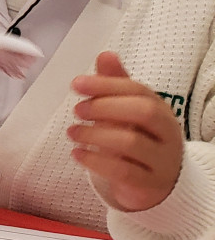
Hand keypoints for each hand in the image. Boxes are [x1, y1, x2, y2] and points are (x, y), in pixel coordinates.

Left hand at [70, 51, 183, 212]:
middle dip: (105, 107)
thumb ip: (116, 85)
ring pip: (131, 142)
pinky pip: (123, 172)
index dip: (106, 85)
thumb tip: (106, 54)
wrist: (158, 184)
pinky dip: (96, 161)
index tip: (77, 84)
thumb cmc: (139, 140)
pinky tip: (77, 154)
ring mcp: (162, 161)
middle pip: (144, 112)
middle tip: (77, 110)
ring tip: (72, 132)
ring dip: (94, 134)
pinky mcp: (149, 185)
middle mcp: (167, 134)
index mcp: (162, 111)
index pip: (138, 90)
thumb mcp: (129, 112)